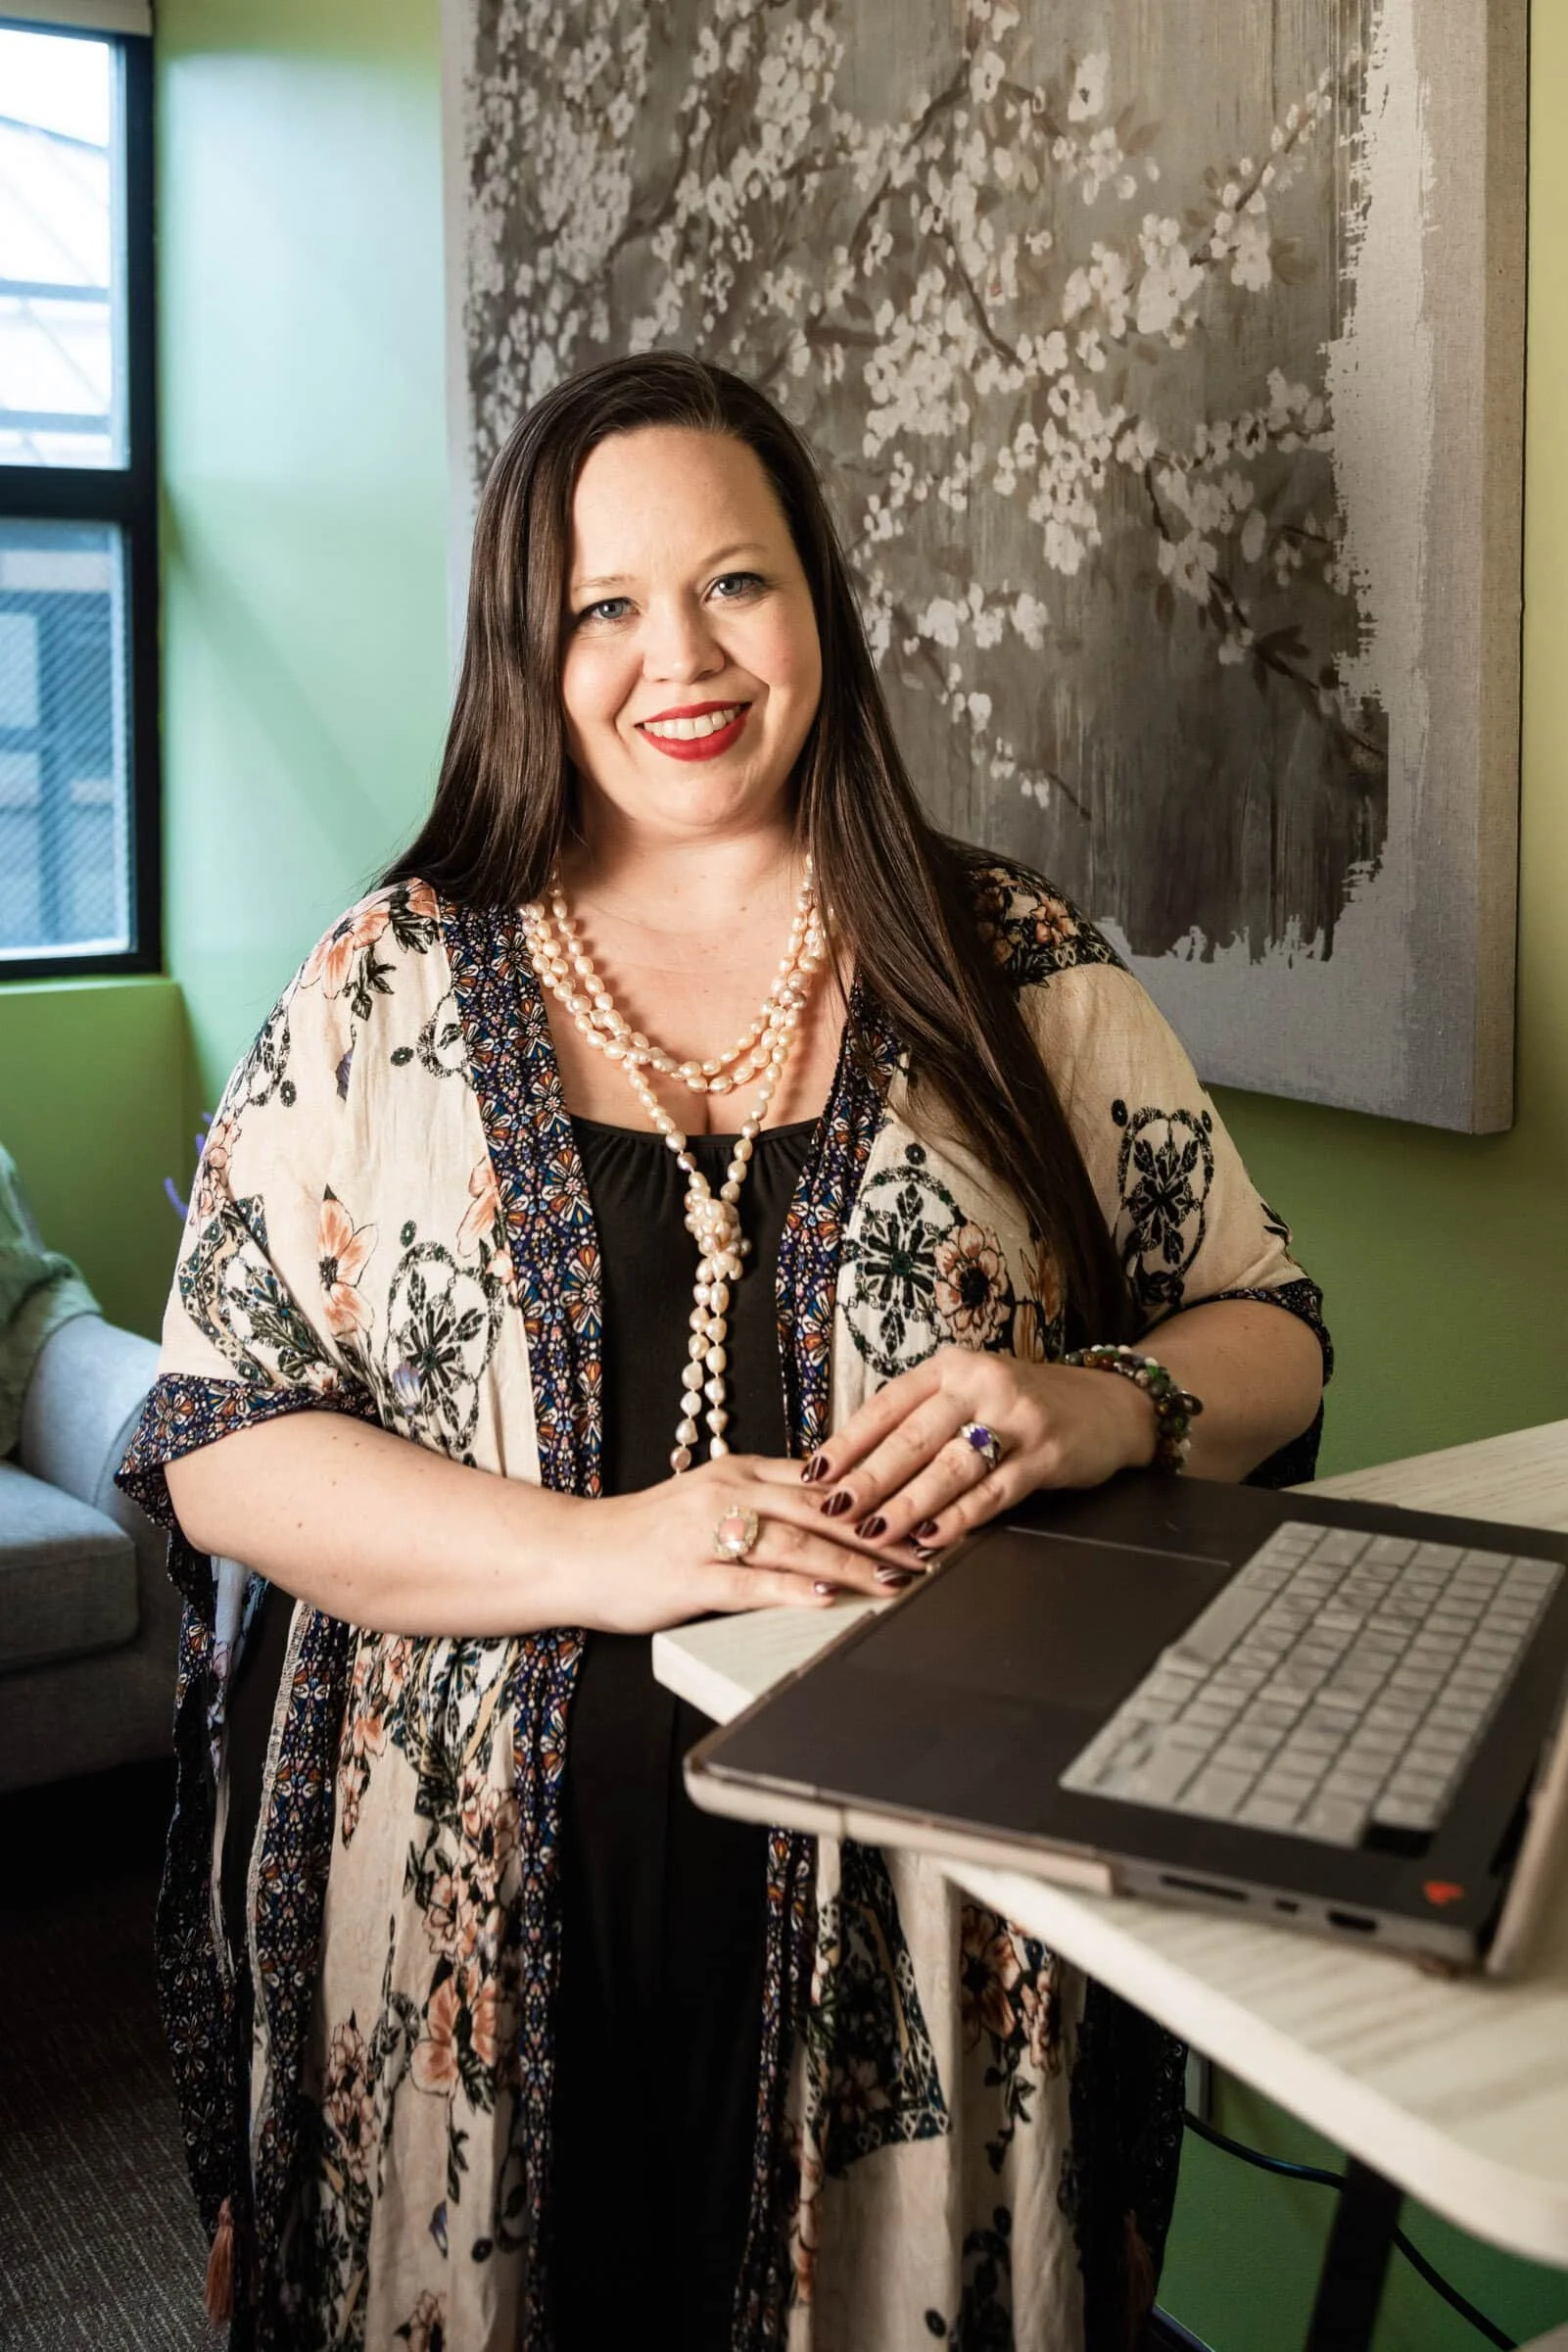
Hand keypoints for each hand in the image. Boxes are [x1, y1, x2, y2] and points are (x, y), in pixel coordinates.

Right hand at [575, 1454, 927, 1633]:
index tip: (920, 1511)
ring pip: (795, 1543)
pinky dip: (793, 1588)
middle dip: (881, 1531)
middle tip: (930, 1550)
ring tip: (898, 1579)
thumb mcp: (707, 1500)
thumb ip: (763, 1499)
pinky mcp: (689, 1575)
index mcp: (738, 1471)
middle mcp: (727, 1492)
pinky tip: (829, 1596)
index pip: (821, 1479)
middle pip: (821, 1510)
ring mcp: (707, 1533)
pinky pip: (751, 1581)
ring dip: (854, 1562)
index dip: (876, 1495)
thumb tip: (828, 1505)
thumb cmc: (646, 1534)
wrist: (576, 1553)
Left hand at [800, 1348, 1157, 1557]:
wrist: (1108, 1402)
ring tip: (873, 1530)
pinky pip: (993, 1491)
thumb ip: (920, 1421)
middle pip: (912, 1437)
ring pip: (949, 1466)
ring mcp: (1016, 1417)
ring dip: (907, 1503)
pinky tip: (931, 1537)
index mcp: (950, 1367)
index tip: (814, 1472)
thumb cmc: (1023, 1405)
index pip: (887, 1405)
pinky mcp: (1046, 1453)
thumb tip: (851, 1466)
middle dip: (868, 1478)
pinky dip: (959, 1517)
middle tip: (833, 1509)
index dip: (848, 1441)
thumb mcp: (969, 1394)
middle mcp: (980, 1384)